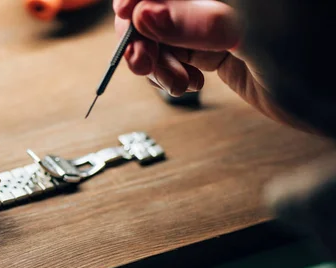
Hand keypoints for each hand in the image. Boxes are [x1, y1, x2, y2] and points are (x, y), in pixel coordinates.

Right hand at [113, 0, 300, 129]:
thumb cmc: (320, 59)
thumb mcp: (257, 36)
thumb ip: (199, 23)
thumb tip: (146, 14)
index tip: (127, 16)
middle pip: (158, 2)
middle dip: (143, 33)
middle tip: (141, 63)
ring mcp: (217, 17)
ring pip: (161, 30)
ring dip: (155, 59)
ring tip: (174, 82)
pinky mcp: (216, 43)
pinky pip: (174, 52)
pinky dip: (168, 71)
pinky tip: (184, 84)